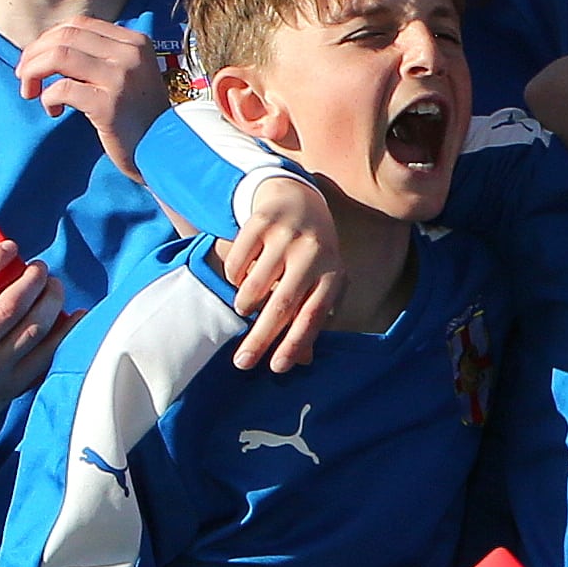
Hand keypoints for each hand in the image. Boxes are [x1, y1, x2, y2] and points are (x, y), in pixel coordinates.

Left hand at [16, 13, 165, 157]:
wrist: (165, 150)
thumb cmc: (139, 114)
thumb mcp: (129, 74)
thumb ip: (100, 55)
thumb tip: (47, 46)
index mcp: (135, 42)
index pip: (79, 24)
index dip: (49, 38)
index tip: (37, 59)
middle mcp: (130, 55)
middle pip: (64, 37)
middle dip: (34, 54)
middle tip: (24, 75)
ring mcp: (121, 78)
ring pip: (58, 56)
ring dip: (33, 72)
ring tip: (30, 91)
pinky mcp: (108, 105)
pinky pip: (61, 89)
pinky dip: (47, 98)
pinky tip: (53, 110)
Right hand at [213, 171, 340, 373]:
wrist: (299, 198)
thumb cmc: (312, 253)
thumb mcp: (320, 281)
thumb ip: (311, 317)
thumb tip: (303, 360)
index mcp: (332, 273)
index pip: (313, 315)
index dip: (295, 342)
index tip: (277, 367)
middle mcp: (312, 254)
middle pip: (281, 305)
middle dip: (260, 338)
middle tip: (242, 363)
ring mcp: (286, 236)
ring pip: (254, 286)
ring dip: (245, 304)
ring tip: (246, 308)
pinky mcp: (260, 222)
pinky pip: (237, 263)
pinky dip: (235, 276)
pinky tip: (243, 274)